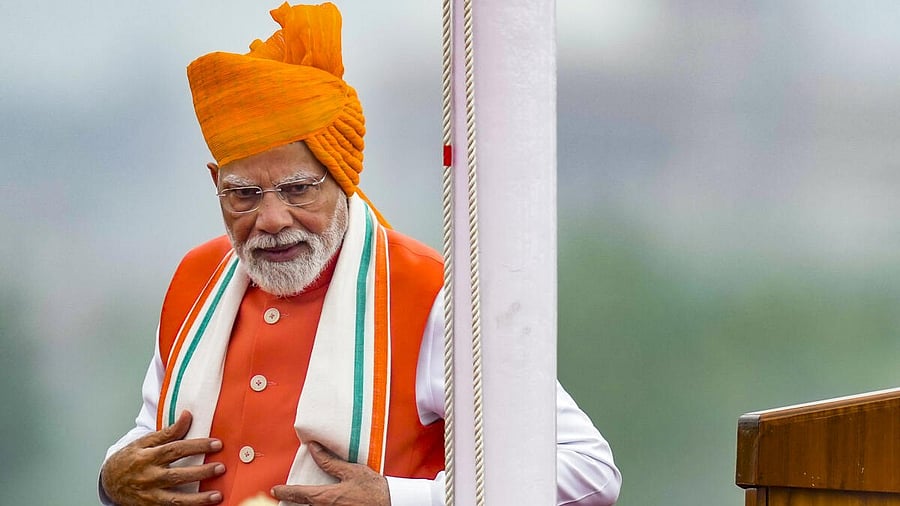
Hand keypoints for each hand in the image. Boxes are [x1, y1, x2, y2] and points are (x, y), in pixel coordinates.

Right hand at [100, 410, 224, 504]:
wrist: (108, 481)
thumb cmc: (130, 458)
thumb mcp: (145, 442)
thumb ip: (168, 431)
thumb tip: (187, 415)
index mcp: (148, 457)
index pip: (176, 450)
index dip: (197, 446)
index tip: (217, 444)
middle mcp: (149, 476)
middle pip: (177, 475)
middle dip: (201, 472)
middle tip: (221, 468)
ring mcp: (149, 495)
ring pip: (175, 499)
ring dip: (197, 499)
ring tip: (217, 495)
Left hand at [271, 441, 389, 505]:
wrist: (390, 503)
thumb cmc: (373, 489)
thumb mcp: (351, 471)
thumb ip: (329, 462)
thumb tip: (314, 450)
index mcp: (326, 497)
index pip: (299, 494)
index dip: (285, 491)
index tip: (276, 489)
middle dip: (292, 500)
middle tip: (283, 495)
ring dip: (306, 503)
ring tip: (299, 499)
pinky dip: (317, 505)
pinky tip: (319, 502)